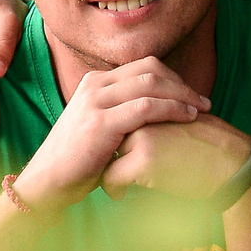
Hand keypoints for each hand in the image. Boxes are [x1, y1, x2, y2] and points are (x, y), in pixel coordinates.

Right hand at [13, 57, 209, 211]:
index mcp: (95, 82)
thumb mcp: (100, 125)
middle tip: (203, 101)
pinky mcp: (100, 122)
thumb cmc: (78, 160)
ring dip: (182, 95)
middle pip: (151, 70)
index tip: (192, 95)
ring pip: (152, 84)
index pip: (144, 67)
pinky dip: (172, 109)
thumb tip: (157, 107)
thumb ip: (122, 111)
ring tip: (201, 110)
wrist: (47, 182)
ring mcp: (96, 101)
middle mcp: (95, 85)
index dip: (173, 78)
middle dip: (182, 84)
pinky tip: (187, 118)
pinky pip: (146, 107)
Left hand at [102, 115, 250, 204]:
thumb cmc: (215, 147)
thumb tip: (138, 133)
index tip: (116, 156)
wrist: (234, 163)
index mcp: (155, 103)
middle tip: (111, 171)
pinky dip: (113, 189)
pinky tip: (121, 196)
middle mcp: (145, 116)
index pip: (121, 118)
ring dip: (107, 171)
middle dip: (109, 155)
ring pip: (107, 156)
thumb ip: (162, 120)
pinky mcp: (143, 161)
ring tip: (116, 186)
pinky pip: (111, 177)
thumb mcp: (186, 121)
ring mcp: (142, 137)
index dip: (117, 140)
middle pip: (110, 136)